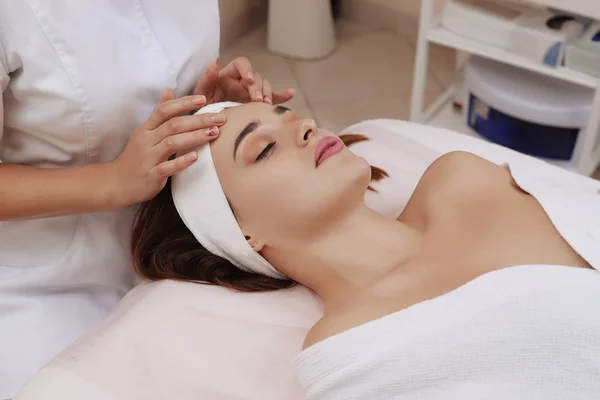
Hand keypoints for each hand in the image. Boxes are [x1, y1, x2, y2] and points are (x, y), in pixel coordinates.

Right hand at [108, 89, 225, 206]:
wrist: (117, 183)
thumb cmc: (136, 157)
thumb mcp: (145, 132)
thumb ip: (159, 113)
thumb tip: (170, 90)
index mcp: (146, 129)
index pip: (165, 110)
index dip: (184, 102)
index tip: (204, 99)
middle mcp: (147, 141)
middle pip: (173, 125)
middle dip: (199, 120)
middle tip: (220, 118)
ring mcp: (148, 158)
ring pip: (172, 143)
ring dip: (194, 137)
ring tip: (214, 133)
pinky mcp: (151, 175)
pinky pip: (167, 167)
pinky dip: (181, 162)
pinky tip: (195, 157)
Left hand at [193, 57, 294, 104]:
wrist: (206, 124)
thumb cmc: (200, 107)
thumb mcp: (200, 94)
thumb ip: (206, 80)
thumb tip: (214, 63)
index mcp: (228, 74)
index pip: (242, 64)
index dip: (247, 70)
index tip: (249, 80)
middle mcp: (242, 80)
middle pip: (256, 77)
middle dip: (258, 88)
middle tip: (256, 100)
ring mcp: (251, 92)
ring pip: (265, 87)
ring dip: (267, 94)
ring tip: (265, 104)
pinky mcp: (257, 103)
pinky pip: (272, 98)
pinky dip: (281, 96)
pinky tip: (290, 94)